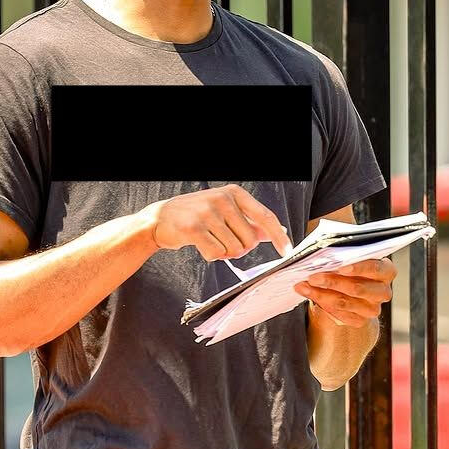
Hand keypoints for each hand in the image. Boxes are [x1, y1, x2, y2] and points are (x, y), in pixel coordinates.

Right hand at [147, 184, 290, 261]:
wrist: (161, 219)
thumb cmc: (197, 216)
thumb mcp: (226, 212)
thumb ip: (252, 222)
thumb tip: (278, 231)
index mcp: (235, 193)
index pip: (265, 217)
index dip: (278, 236)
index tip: (287, 251)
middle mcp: (223, 199)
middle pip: (250, 240)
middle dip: (239, 248)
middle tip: (223, 241)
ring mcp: (208, 212)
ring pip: (233, 249)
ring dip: (223, 252)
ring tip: (209, 240)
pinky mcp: (194, 228)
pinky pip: (216, 253)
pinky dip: (210, 255)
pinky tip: (200, 244)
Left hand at [294, 257, 395, 327]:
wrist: (354, 287)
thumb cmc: (351, 264)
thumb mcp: (352, 253)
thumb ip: (345, 250)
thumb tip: (323, 248)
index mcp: (387, 270)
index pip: (374, 268)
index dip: (358, 268)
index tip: (340, 266)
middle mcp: (383, 291)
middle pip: (357, 288)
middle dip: (332, 281)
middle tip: (312, 276)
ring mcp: (373, 308)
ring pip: (344, 302)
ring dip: (320, 293)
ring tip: (303, 285)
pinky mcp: (360, 320)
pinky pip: (339, 315)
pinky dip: (321, 304)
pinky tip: (309, 294)